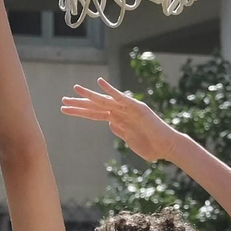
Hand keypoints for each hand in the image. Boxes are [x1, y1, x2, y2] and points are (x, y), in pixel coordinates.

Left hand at [60, 79, 183, 162]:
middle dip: (79, 104)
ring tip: (75, 89)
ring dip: (90, 95)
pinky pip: (121, 98)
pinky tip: (100, 82)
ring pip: (105, 101)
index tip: (64, 109)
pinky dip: (111, 90)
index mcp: (116, 121)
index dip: (79, 111)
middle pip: (95, 106)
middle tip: (63, 100)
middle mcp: (120, 112)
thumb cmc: (151, 147)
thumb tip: (110, 124)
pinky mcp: (136, 108)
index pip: (93, 114)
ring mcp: (128, 109)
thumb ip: (120, 133)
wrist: (167, 147)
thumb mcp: (130, 141)